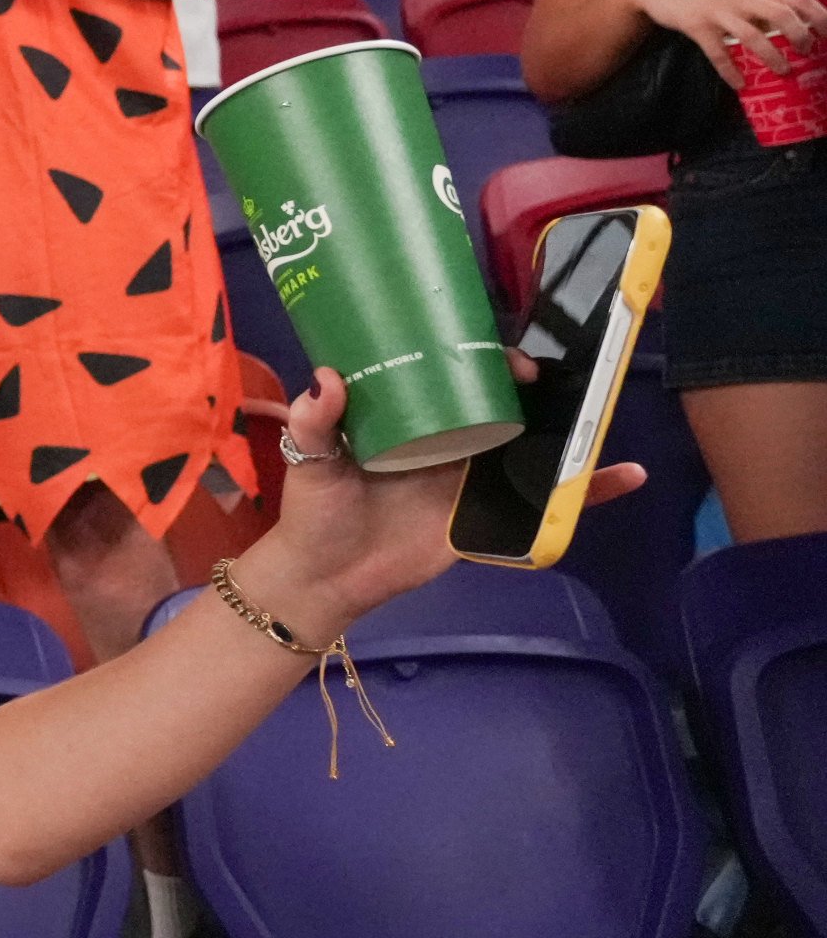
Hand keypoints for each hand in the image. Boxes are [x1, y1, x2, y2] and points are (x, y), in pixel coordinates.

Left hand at [239, 365, 645, 633]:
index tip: (505, 359)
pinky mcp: (489, 518)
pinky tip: (626, 475)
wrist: (327, 577)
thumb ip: (315, 423)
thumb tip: (328, 379)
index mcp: (414, 421)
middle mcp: (451, 442)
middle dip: (533, 387)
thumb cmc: (317, 513)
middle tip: (545, 378)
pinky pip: (543, 502)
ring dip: (572, 430)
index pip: (457, 378)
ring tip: (603, 410)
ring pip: (532, 447)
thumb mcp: (311, 461)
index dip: (484, 361)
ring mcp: (474, 480)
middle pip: (504, 406)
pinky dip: (586, 491)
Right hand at [621, 0, 825, 70]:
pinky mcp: (696, 25)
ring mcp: (718, 10)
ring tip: (783, 70)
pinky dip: (730, 71)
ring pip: (753, 34)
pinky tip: (739, 84)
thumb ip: (759, 2)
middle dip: (801, 35)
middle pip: (782, 14)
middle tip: (808, 52)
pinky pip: (717, 52)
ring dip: (772, 55)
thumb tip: (788, 25)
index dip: (819, 15)